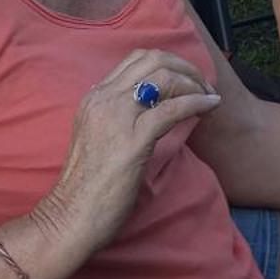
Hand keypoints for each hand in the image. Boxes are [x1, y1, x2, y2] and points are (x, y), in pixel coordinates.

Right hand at [35, 50, 219, 260]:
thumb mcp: (98, 137)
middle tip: (202, 83)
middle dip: (184, 66)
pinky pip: (172, 109)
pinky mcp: (133, 140)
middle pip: (153, 60)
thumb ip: (118, 116)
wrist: (69, 218)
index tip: (186, 78)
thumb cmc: (86, 187)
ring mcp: (117, 117)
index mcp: (94, 97)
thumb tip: (152, 107)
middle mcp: (104, 99)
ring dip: (193, 82)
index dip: (167, 63)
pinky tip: (210, 105)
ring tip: (208, 95)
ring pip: (164, 77)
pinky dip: (196, 101)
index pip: (136, 60)